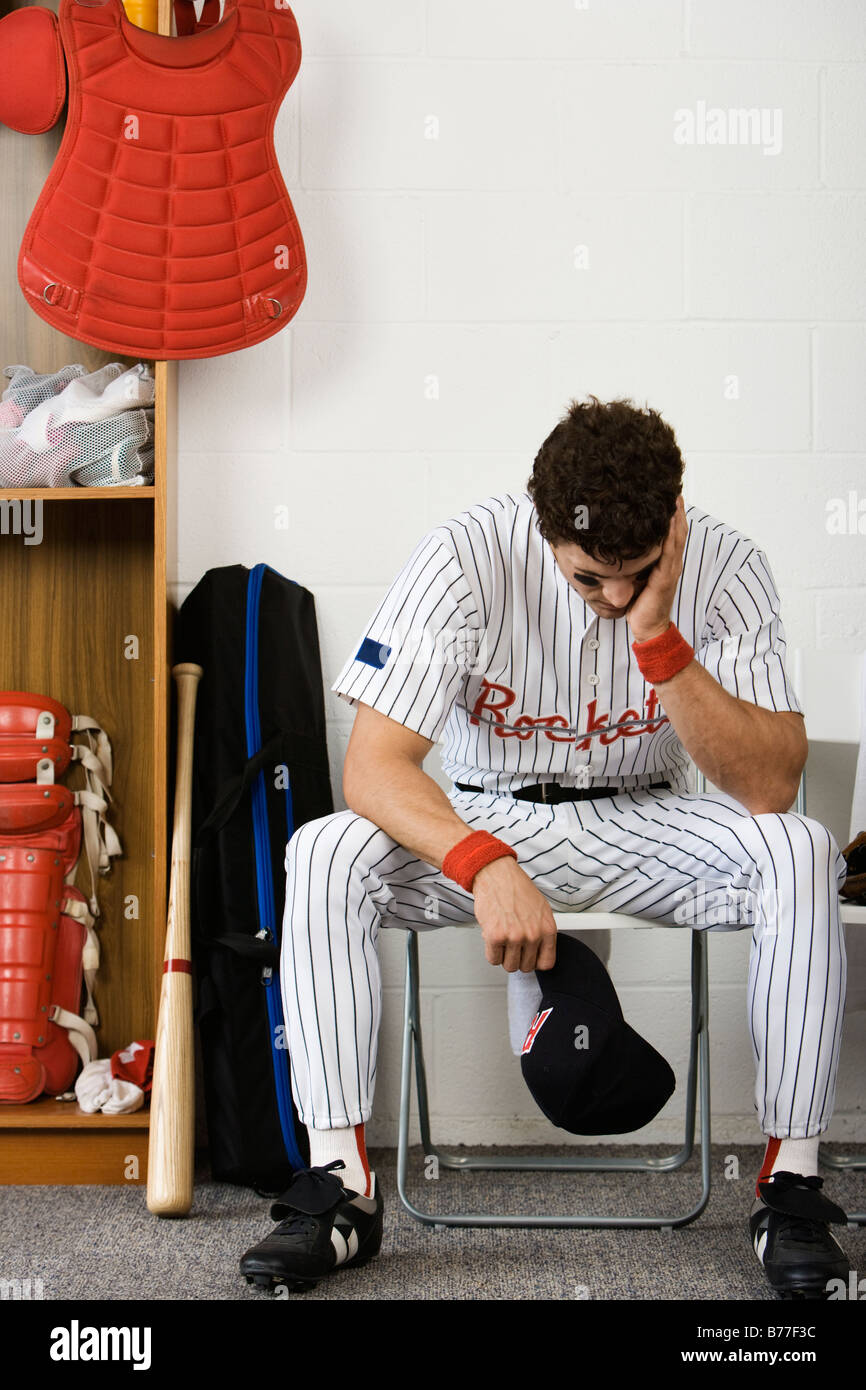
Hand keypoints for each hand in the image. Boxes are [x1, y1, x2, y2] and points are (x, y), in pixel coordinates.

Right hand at [470, 856, 557, 972]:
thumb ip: (542, 931)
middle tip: (512, 946)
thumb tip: (539, 950)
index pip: (547, 963)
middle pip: (526, 967)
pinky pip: (493, 959)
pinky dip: (492, 952)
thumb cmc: (516, 888)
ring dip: (504, 956)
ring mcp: (514, 937)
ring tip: (503, 941)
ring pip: (509, 966)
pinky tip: (493, 939)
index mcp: (547, 929)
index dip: (535, 962)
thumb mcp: (541, 909)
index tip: (529, 958)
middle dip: (517, 958)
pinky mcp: (495, 937)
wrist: (497, 875)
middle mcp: (533, 935)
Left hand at [627, 495, 687, 642]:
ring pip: (676, 538)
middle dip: (676, 510)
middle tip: (674, 490)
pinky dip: (670, 536)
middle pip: (678, 531)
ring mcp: (670, 570)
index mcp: (666, 562)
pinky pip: (669, 553)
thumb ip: (635, 563)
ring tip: (674, 499)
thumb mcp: (638, 578)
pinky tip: (669, 522)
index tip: (668, 496)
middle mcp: (672, 563)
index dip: (672, 515)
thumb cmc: (642, 605)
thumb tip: (620, 547)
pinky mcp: (665, 578)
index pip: (672, 533)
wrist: (649, 627)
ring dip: (676, 518)